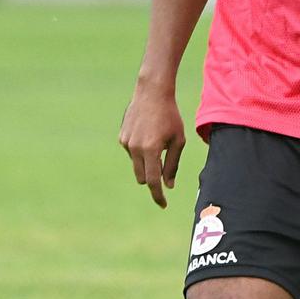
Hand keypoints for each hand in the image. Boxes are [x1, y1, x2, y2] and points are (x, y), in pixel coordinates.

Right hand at [119, 83, 184, 207]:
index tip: (163, 204)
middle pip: (143, 177)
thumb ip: (173, 164)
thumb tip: (168, 185)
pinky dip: (141, 152)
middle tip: (165, 175)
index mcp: (151, 150)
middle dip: (153, 179)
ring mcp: (126, 143)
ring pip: (137, 165)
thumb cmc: (170, 116)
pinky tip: (148, 135)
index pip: (153, 181)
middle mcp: (135, 148)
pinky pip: (132, 153)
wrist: (152, 93)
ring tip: (158, 143)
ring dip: (147, 163)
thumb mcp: (178, 140)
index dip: (158, 195)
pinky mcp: (122, 138)